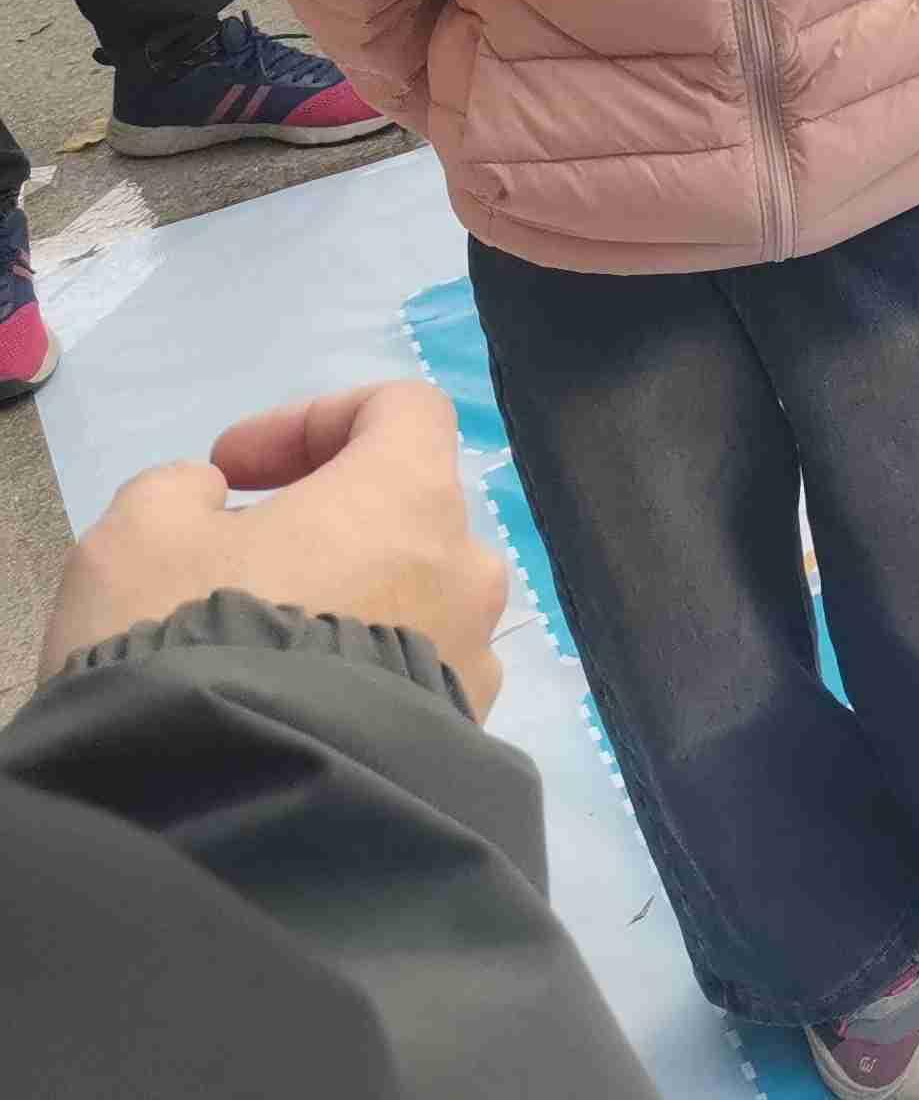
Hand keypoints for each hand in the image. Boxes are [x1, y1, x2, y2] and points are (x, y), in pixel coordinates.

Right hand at [41, 381, 506, 720]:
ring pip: (416, 602)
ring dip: (347, 601)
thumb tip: (217, 504)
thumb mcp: (137, 537)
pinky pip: (415, 681)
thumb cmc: (185, 644)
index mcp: (412, 498)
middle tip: (231, 560)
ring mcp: (475, 662)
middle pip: (409, 512)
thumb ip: (181, 492)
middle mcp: (467, 571)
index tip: (231, 470)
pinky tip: (289, 709)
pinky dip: (361, 675)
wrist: (226, 813)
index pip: (404, 410)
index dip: (312, 420)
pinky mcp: (461, 739)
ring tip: (259, 645)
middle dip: (324, 522)